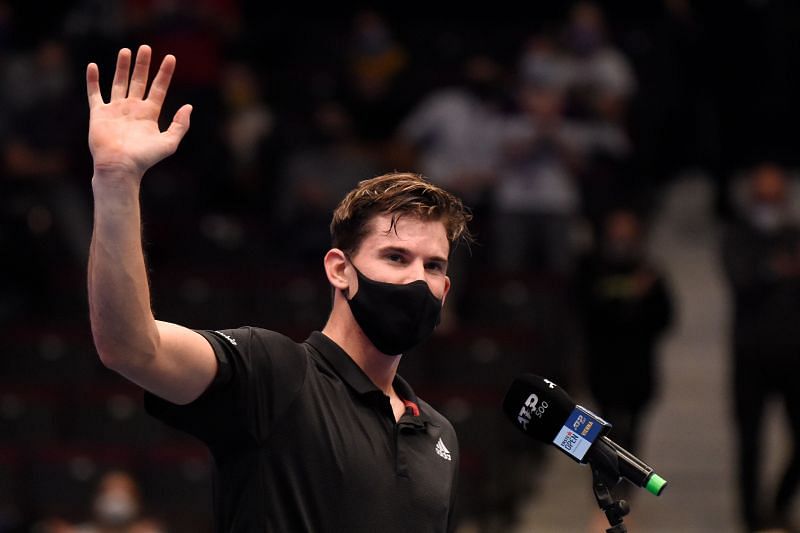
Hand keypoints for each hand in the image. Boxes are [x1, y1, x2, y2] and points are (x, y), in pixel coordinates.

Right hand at [87, 45, 191, 179]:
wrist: (120, 166)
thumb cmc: (145, 158)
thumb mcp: (169, 143)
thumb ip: (180, 125)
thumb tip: (189, 107)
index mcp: (149, 114)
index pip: (159, 88)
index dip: (165, 73)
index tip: (170, 58)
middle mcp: (133, 109)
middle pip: (139, 81)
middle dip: (143, 65)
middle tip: (146, 48)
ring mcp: (116, 110)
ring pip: (119, 83)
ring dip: (122, 67)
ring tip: (126, 51)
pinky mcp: (99, 113)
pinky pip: (95, 93)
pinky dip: (93, 80)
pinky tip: (93, 67)